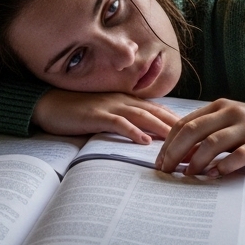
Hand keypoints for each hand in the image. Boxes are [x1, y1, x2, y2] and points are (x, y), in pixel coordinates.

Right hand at [31, 89, 181, 143]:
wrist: (48, 104)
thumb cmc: (77, 111)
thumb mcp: (106, 114)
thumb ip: (125, 120)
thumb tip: (147, 136)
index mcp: (126, 100)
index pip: (158, 110)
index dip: (177, 121)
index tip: (196, 134)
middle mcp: (122, 100)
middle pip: (156, 112)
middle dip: (178, 127)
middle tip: (196, 142)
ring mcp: (109, 106)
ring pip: (142, 116)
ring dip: (161, 130)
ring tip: (179, 144)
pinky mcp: (95, 116)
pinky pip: (117, 123)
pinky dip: (132, 131)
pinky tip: (144, 141)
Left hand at [154, 99, 244, 175]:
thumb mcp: (230, 125)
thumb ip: (207, 134)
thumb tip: (179, 154)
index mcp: (220, 107)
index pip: (185, 123)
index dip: (169, 143)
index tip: (160, 161)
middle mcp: (232, 113)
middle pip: (194, 130)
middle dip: (175, 152)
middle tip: (166, 170)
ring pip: (214, 142)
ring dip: (196, 160)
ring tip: (188, 174)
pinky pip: (241, 154)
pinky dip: (224, 165)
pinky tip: (214, 175)